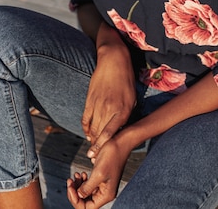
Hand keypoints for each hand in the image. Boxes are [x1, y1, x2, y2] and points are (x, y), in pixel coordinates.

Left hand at [67, 136, 129, 207]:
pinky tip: (81, 173)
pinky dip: (83, 181)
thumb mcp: (98, 173)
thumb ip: (87, 187)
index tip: (70, 187)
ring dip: (78, 186)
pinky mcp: (101, 179)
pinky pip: (89, 185)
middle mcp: (105, 193)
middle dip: (75, 192)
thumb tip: (79, 195)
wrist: (121, 143)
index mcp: (106, 195)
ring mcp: (103, 186)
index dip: (76, 200)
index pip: (87, 208)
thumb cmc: (112, 156)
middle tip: (70, 180)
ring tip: (76, 175)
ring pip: (86, 193)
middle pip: (85, 202)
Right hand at [82, 43, 135, 158]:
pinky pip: (85, 119)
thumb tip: (120, 131)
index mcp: (122, 110)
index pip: (111, 134)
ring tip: (92, 149)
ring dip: (92, 140)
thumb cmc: (126, 80)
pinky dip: (85, 128)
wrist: (113, 60)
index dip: (104, 147)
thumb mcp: (132, 98)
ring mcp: (97, 104)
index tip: (100, 156)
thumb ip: (126, 115)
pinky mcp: (89, 100)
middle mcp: (109, 109)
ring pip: (92, 128)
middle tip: (96, 158)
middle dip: (98, 147)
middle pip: (100, 134)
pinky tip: (88, 134)